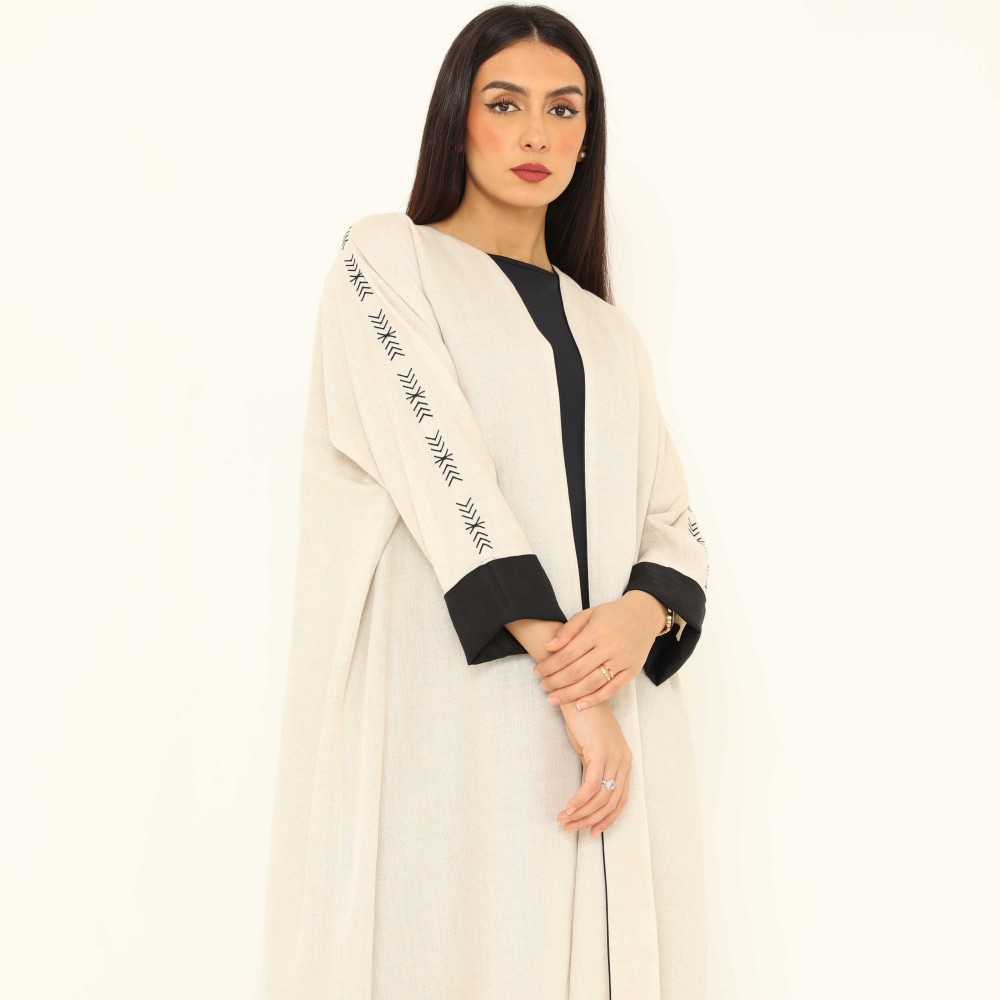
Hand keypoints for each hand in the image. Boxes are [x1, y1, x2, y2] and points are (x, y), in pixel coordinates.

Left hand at [532, 593, 663, 709]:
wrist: (644, 615)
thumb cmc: (611, 615)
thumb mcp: (588, 614)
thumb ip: (568, 630)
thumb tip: (549, 647)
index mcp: (597, 631)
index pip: (567, 653)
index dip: (550, 665)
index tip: (537, 672)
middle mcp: (610, 646)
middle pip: (578, 671)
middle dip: (556, 682)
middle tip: (543, 687)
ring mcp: (622, 660)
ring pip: (592, 683)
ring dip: (570, 694)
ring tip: (554, 698)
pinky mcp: (631, 671)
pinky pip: (611, 690)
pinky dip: (595, 699)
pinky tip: (579, 705)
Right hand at [557, 702, 631, 835]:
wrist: (578, 694)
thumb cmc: (583, 720)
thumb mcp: (591, 749)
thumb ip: (594, 770)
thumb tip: (586, 795)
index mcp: (624, 761)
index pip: (620, 799)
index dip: (606, 818)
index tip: (591, 830)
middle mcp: (623, 761)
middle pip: (611, 802)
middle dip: (591, 820)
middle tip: (572, 829)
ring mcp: (614, 757)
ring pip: (601, 798)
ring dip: (581, 813)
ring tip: (564, 821)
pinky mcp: (600, 753)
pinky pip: (590, 785)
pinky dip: (578, 801)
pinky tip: (567, 808)